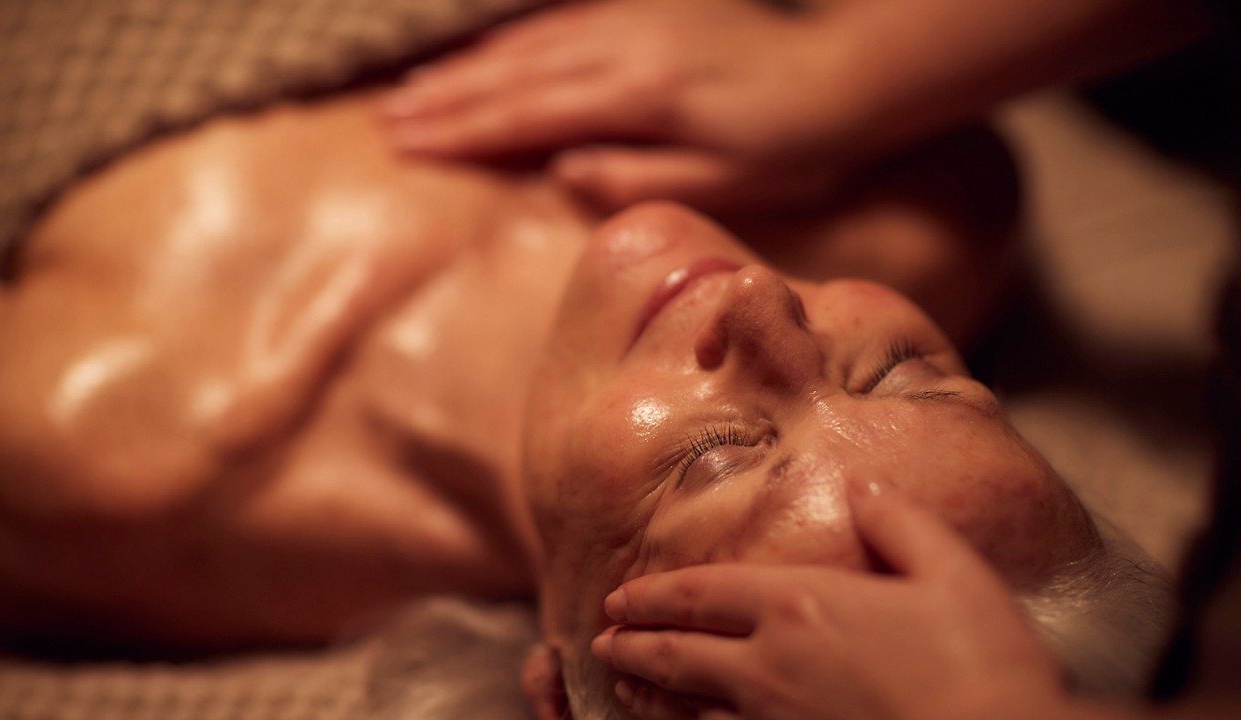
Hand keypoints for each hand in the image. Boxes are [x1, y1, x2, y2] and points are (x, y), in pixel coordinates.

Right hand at [379, 0, 858, 211]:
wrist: (855, 67)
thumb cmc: (800, 141)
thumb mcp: (729, 180)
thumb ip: (641, 179)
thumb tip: (561, 173)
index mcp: (642, 95)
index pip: (530, 114)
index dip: (463, 131)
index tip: (406, 147)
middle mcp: (627, 45)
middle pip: (516, 73)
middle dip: (446, 99)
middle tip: (385, 123)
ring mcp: (635, 19)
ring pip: (531, 43)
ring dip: (468, 68)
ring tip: (412, 91)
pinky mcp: (649, 9)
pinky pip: (561, 20)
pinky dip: (513, 39)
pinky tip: (487, 52)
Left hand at [591, 474, 1063, 719]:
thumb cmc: (980, 672)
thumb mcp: (952, 573)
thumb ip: (900, 523)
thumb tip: (862, 485)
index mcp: (798, 608)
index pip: (702, 594)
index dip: (654, 595)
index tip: (618, 599)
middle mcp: (765, 671)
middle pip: (677, 655)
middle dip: (633, 646)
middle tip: (600, 644)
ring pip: (686, 716)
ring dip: (647, 699)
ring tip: (620, 689)